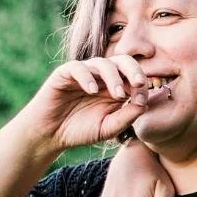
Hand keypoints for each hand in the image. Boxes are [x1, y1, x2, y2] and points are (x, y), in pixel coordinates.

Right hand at [17, 56, 167, 154]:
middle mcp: (101, 76)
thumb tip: (145, 104)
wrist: (51, 135)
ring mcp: (83, 73)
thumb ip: (126, 117)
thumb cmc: (80, 131)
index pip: (134, 76)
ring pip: (102, 63)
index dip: (141, 85)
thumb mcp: (108, 127)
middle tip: (139, 83)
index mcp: (115, 86)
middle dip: (133, 70)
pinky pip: (77, 68)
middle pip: (122, 61)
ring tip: (118, 95)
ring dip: (113, 77)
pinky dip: (87, 77)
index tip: (142, 101)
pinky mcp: (64, 74)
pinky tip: (92, 90)